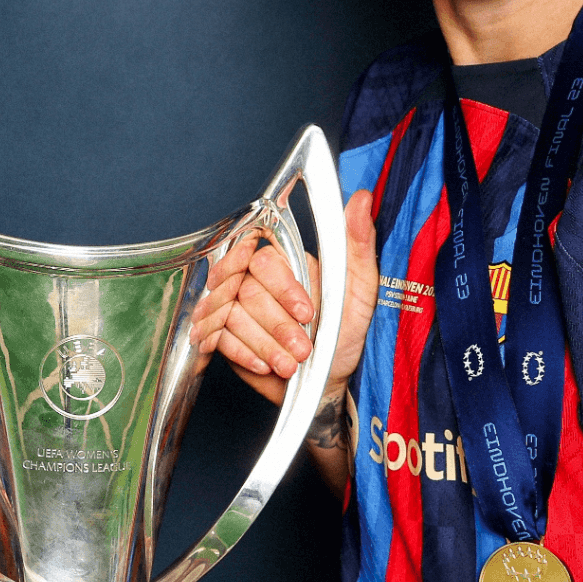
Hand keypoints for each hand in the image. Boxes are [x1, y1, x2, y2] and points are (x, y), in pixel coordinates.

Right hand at [196, 190, 379, 405]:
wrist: (330, 382)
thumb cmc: (345, 336)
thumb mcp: (360, 291)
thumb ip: (358, 244)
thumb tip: (362, 199)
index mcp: (287, 264)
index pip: (265, 261)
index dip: (282, 288)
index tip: (306, 313)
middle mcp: (258, 283)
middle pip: (247, 291)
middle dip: (277, 325)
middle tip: (303, 348)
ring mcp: (238, 309)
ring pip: (232, 316)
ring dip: (264, 343)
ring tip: (291, 363)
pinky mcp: (226, 336)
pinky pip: (220, 338)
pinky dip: (244, 353)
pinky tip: (267, 365)